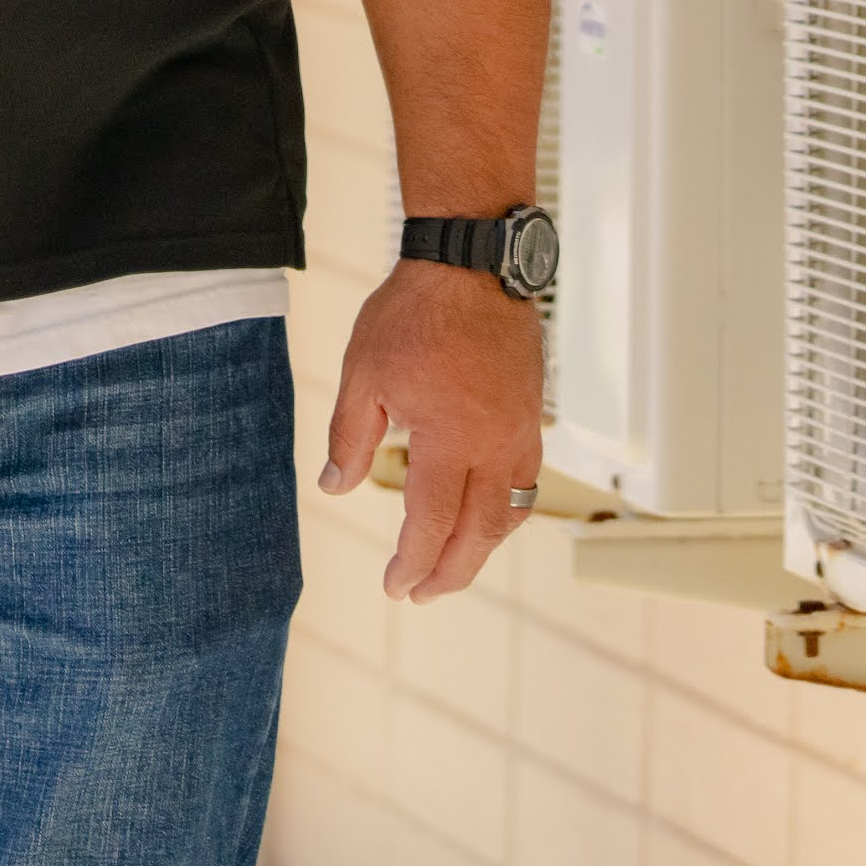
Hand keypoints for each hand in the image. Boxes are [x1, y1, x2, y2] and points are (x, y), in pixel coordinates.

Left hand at [320, 256, 544, 599]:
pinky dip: (505, 512)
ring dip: (481, 548)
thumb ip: (349, 438)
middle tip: (421, 596)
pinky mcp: (531, 417)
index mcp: (450, 437)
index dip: (415, 560)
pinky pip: (525, 481)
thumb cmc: (412, 316)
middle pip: (479, 530)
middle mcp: (496, 444)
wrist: (472, 268)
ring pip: (510, 511)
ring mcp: (520, 432)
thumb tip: (335, 489)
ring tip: (451, 569)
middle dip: (451, 570)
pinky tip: (485, 520)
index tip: (396, 588)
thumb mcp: (363, 375)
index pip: (434, 519)